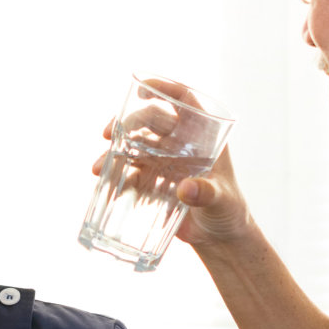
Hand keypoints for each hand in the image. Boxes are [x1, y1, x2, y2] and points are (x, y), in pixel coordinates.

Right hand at [90, 79, 258, 248]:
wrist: (219, 239)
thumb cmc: (229, 213)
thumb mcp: (221, 200)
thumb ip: (207, 193)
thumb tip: (186, 189)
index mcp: (204, 137)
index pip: (184, 101)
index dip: (164, 89)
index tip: (142, 89)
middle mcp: (182, 144)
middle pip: (152, 119)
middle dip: (130, 122)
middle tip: (112, 134)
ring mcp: (166, 161)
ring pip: (137, 142)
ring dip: (117, 147)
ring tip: (99, 164)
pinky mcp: (154, 180)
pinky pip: (131, 168)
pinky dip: (116, 170)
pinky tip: (102, 176)